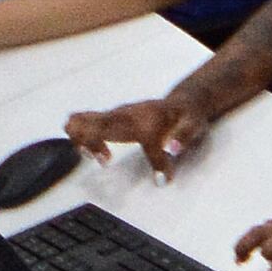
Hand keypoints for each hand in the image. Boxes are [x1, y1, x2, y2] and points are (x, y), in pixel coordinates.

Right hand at [71, 97, 208, 175]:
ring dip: (79, 140)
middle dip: (89, 144)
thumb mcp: (193, 126)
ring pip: (79, 120)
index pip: (125, 133)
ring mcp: (115, 114)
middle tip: (105, 160)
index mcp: (141, 118)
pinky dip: (78, 135)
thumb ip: (183, 138)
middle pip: (87, 124)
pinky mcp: (111, 117)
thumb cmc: (185, 116)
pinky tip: (90, 149)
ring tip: (96, 155)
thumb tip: (173, 150)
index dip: (133, 154)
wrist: (182, 102)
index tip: (130, 168)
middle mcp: (123, 114)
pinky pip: (83, 120)